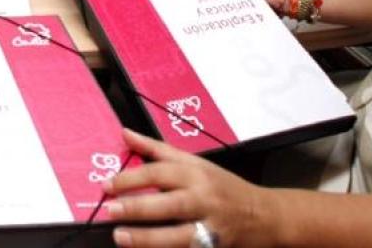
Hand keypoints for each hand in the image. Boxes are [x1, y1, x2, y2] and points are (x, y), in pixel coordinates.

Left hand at [105, 129, 269, 247]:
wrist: (263, 214)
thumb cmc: (223, 186)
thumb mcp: (194, 162)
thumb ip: (157, 150)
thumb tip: (125, 134)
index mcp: (196, 174)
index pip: (160, 172)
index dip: (131, 178)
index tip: (107, 184)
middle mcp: (203, 199)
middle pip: (169, 203)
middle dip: (138, 207)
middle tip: (110, 209)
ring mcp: (210, 226)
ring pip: (178, 234)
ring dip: (148, 238)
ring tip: (120, 237)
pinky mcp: (214, 247)